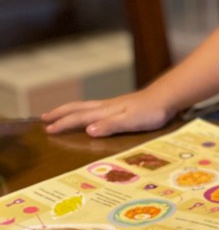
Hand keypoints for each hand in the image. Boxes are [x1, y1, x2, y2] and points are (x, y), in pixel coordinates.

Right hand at [41, 90, 172, 136]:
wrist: (165, 98)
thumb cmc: (150, 112)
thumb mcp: (130, 122)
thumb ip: (110, 126)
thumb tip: (87, 131)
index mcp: (105, 112)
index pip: (78, 118)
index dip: (62, 124)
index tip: (47, 130)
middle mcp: (105, 107)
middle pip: (77, 108)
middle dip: (59, 113)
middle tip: (43, 118)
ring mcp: (112, 105)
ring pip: (84, 106)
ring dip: (69, 110)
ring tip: (58, 114)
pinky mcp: (119, 105)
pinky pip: (93, 107)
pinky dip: (82, 110)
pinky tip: (86, 114)